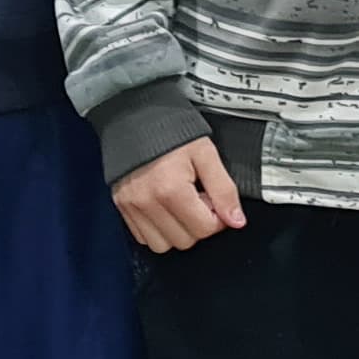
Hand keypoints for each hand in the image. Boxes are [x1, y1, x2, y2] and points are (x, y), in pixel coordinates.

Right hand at [113, 139, 248, 253]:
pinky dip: (158, 230)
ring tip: (181, 204)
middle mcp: (147, 203)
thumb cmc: (172, 129)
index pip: (204, 228)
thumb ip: (223, 189)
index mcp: (171, 189)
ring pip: (162, 246)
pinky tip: (165, 208)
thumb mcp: (205, 153)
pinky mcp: (121, 207)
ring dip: (178, 231)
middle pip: (185, 241)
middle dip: (198, 224)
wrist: (135, 113)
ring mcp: (131, 207)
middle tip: (198, 198)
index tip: (214, 199)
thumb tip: (236, 221)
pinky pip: (143, 238)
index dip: (217, 217)